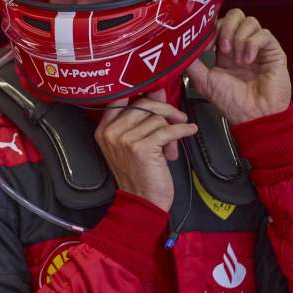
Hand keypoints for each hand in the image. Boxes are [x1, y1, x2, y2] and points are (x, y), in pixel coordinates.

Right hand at [94, 88, 197, 211]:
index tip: (157, 97)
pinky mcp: (142, 147)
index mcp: (104, 129)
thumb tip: (158, 90)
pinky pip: (168, 130)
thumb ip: (144, 116)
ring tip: (174, 141)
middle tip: (177, 118)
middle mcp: (111, 132)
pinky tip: (189, 131)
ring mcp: (125, 139)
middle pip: (143, 104)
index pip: (122, 99)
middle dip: (164, 110)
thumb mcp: (135, 142)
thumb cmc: (139, 174)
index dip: (142, 95)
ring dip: (172, 127)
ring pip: (157, 118)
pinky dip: (182, 130)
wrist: (142, 202)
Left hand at [185, 8, 291, 124]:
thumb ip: (192, 64)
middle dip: (225, 28)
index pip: (219, 24)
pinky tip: (248, 59)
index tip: (205, 43)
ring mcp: (257, 48)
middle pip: (235, 15)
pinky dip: (252, 44)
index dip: (211, 29)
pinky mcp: (273, 52)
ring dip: (239, 38)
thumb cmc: (233, 104)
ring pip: (249, 21)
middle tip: (222, 48)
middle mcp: (241, 47)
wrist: (253, 116)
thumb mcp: (204, 81)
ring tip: (238, 59)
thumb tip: (179, 51)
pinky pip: (264, 34)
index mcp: (224, 52)